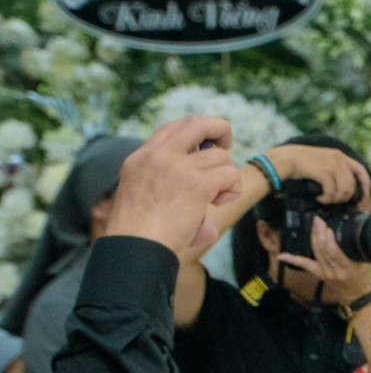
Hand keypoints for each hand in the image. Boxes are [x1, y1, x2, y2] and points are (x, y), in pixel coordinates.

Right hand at [103, 115, 241, 253]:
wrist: (136, 248)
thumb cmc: (140, 236)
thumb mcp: (144, 203)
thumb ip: (172, 200)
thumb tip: (209, 230)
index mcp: (141, 158)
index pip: (172, 128)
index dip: (196, 131)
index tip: (207, 145)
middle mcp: (158, 156)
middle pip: (197, 123)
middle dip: (219, 128)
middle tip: (227, 145)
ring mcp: (177, 167)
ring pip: (220, 157)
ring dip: (226, 177)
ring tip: (216, 199)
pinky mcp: (196, 184)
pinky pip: (230, 175)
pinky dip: (232, 189)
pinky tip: (221, 202)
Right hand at [268, 143, 370, 204]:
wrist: (284, 159)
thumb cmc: (299, 161)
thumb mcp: (321, 160)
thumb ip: (332, 168)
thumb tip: (341, 186)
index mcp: (339, 155)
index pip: (361, 170)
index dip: (365, 185)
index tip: (363, 196)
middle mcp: (338, 159)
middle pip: (352, 185)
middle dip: (345, 197)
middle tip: (334, 201)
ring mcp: (332, 165)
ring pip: (344, 190)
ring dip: (335, 199)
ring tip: (325, 199)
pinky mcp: (324, 173)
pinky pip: (332, 192)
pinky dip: (326, 198)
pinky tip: (319, 198)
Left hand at [276, 216, 370, 304]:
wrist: (357, 293)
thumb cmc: (364, 277)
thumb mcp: (367, 262)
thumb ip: (359, 247)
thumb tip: (357, 226)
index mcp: (348, 268)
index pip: (335, 252)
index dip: (329, 240)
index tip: (328, 227)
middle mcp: (334, 271)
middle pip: (323, 250)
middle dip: (320, 233)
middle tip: (318, 220)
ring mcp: (325, 273)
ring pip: (316, 252)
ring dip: (313, 237)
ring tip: (314, 224)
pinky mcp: (318, 273)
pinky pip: (304, 264)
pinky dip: (292, 259)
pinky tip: (282, 255)